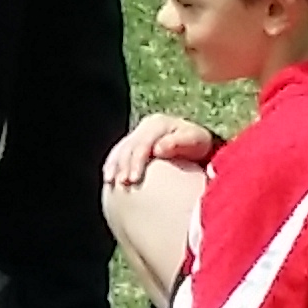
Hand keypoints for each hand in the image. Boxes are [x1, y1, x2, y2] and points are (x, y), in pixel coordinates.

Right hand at [102, 113, 220, 187]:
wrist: (197, 146)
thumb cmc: (198, 145)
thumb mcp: (195, 140)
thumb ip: (178, 143)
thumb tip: (158, 149)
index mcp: (158, 124)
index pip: (142, 143)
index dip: (136, 161)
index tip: (134, 179)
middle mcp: (145, 126)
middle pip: (128, 146)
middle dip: (123, 165)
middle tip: (122, 184)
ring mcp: (138, 134)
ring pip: (120, 149)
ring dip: (115, 166)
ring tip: (112, 182)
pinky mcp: (134, 143)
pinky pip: (118, 153)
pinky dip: (112, 165)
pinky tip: (109, 178)